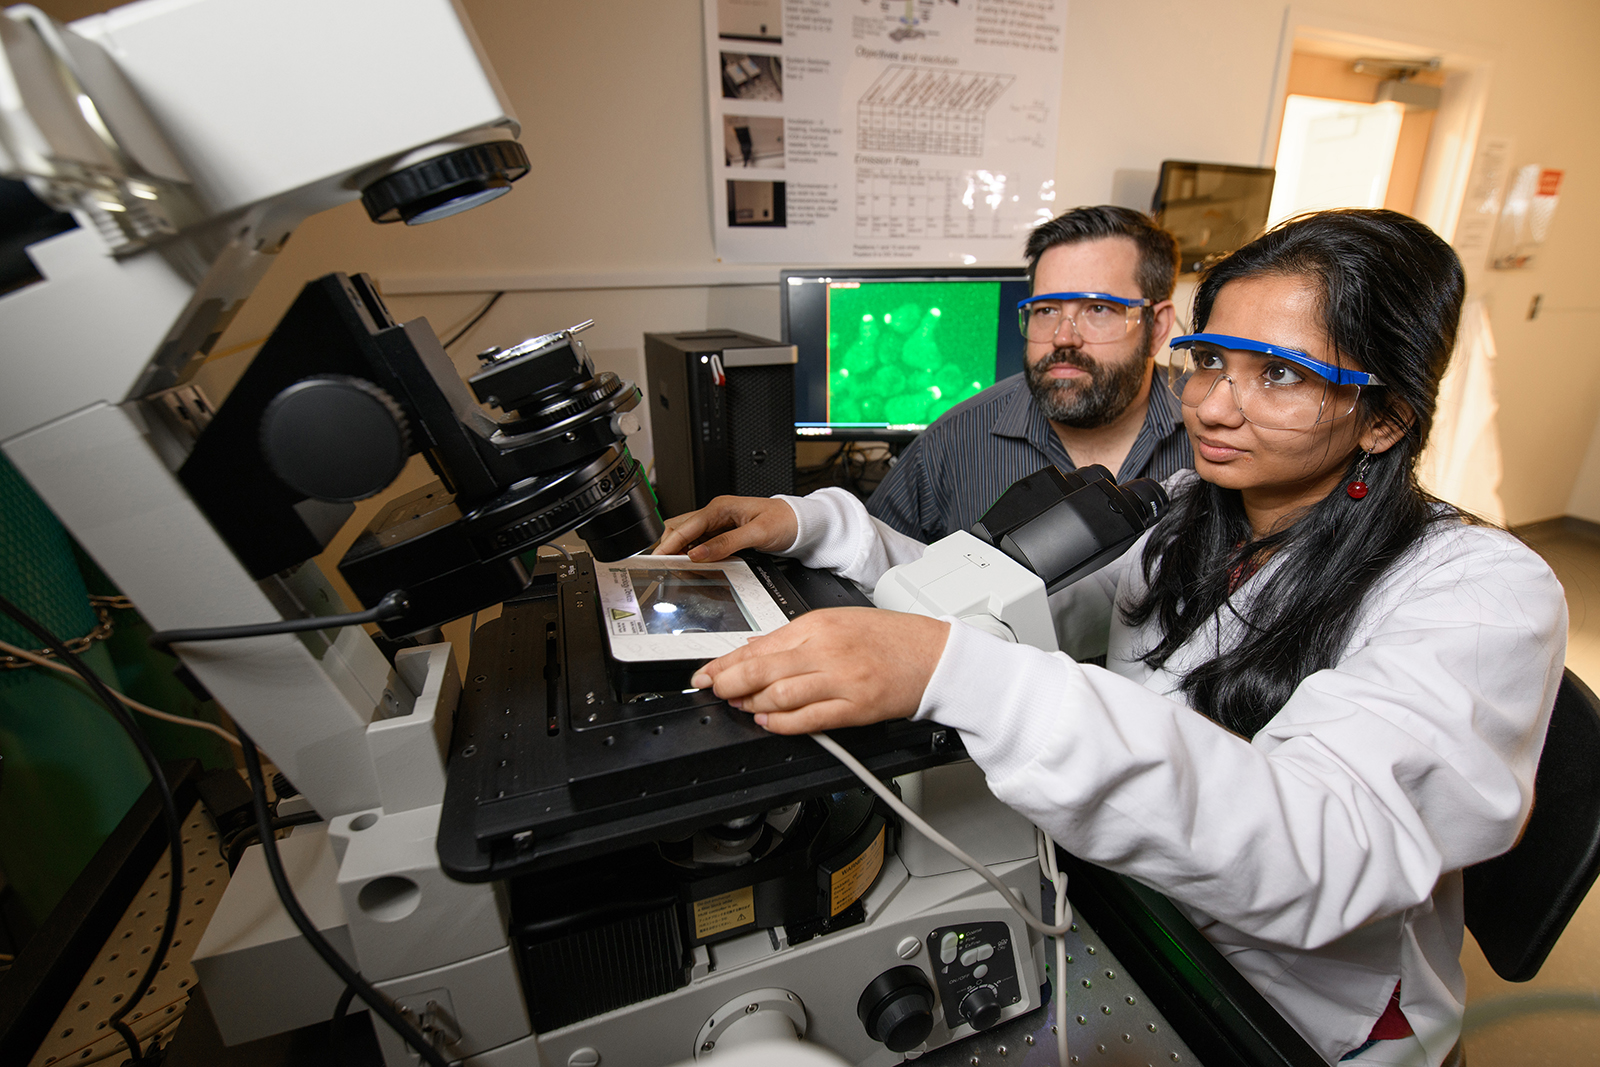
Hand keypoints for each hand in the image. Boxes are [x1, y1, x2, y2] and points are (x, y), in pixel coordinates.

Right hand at [655, 495, 798, 560]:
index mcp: (721, 507)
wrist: (800, 523)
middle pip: (680, 527)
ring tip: (678, 566)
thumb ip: (726, 544)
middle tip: (665, 565)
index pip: (686, 526)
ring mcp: (718, 522)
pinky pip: (700, 542)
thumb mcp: (756, 534)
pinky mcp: (722, 532)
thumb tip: (699, 553)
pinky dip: (693, 552)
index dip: (670, 543)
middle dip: (670, 545)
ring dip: (681, 549)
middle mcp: (716, 512)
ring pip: (688, 535)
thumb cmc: (783, 521)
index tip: (659, 557)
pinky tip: (694, 563)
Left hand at [691, 607, 949, 733]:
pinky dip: (783, 723)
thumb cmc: (890, 638)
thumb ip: (794, 638)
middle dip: (728, 683)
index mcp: (818, 625)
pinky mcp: (856, 707)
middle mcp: (826, 650)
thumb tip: (754, 649)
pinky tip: (770, 723)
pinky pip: (809, 718)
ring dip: (752, 704)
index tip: (705, 674)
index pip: (759, 644)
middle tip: (712, 692)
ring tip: (740, 707)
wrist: (934, 655)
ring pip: (779, 694)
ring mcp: (841, 680)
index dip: (725, 662)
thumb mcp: (837, 623)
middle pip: (761, 669)